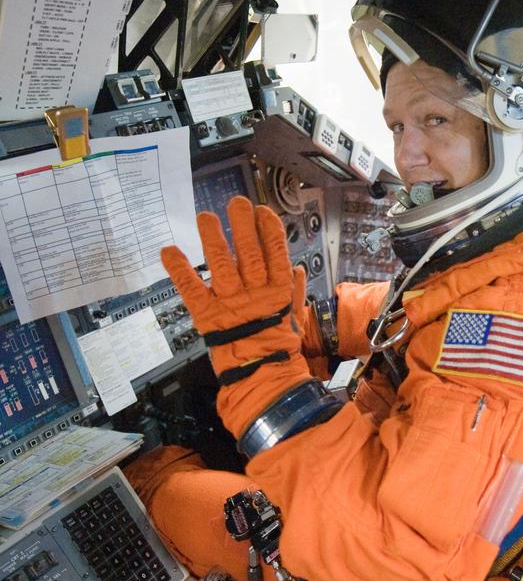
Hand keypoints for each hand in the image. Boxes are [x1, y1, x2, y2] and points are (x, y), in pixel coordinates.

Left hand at [162, 196, 309, 437]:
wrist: (262, 378)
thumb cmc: (277, 349)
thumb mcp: (291, 318)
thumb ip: (292, 291)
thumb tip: (295, 267)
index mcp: (277, 292)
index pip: (275, 253)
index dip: (269, 231)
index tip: (262, 211)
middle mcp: (254, 293)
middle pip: (249, 254)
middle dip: (242, 226)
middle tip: (236, 202)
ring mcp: (230, 304)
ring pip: (222, 266)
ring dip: (213, 240)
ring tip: (206, 216)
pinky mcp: (207, 316)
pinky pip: (191, 290)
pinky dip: (179, 271)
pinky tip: (168, 251)